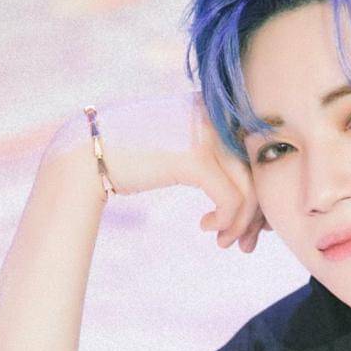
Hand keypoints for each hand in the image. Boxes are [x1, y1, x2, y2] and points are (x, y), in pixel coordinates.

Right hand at [44, 87, 269, 253]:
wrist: (87, 151)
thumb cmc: (134, 154)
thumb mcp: (182, 145)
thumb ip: (216, 156)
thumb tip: (252, 190)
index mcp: (217, 106)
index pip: (257, 153)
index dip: (262, 193)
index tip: (253, 223)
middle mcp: (218, 114)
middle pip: (259, 172)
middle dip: (258, 215)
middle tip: (247, 244)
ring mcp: (207, 134)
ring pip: (249, 190)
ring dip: (241, 225)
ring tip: (225, 243)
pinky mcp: (195, 158)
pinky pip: (230, 199)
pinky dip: (227, 222)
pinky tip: (208, 228)